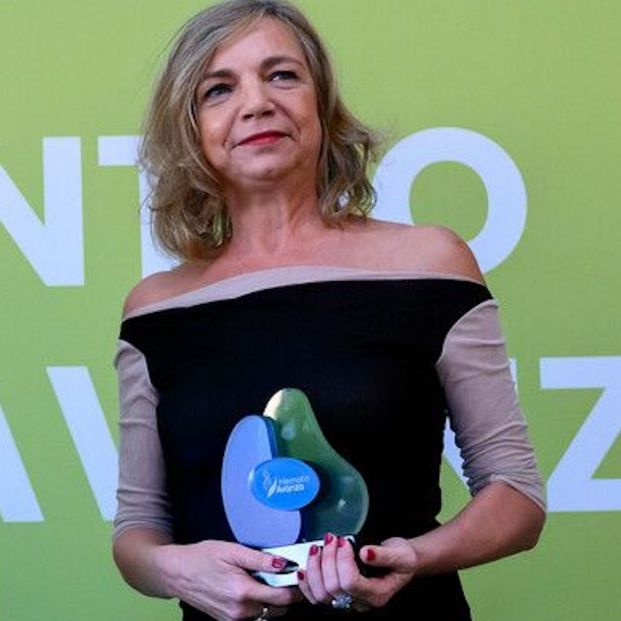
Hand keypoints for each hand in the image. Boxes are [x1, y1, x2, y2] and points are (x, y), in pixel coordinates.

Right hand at [158, 539, 302, 619]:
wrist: (177, 573)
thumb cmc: (203, 557)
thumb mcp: (232, 550)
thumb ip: (260, 559)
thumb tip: (285, 563)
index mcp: (243, 591)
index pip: (282, 598)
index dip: (295, 589)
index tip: (301, 577)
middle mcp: (240, 610)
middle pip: (277, 609)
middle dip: (286, 595)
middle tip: (287, 577)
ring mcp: (233, 619)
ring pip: (266, 614)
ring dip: (273, 601)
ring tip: (270, 581)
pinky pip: (253, 616)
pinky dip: (260, 605)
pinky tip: (255, 588)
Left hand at [297, 533, 418, 611]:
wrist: (401, 562)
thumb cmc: (402, 559)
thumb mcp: (401, 553)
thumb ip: (384, 554)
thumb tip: (365, 552)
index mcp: (377, 594)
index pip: (351, 582)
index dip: (343, 560)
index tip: (344, 541)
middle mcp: (360, 602)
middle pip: (333, 588)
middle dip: (328, 559)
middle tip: (332, 539)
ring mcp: (348, 600)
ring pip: (321, 595)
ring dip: (315, 568)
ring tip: (319, 547)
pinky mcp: (338, 594)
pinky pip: (315, 597)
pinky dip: (306, 583)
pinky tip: (303, 569)